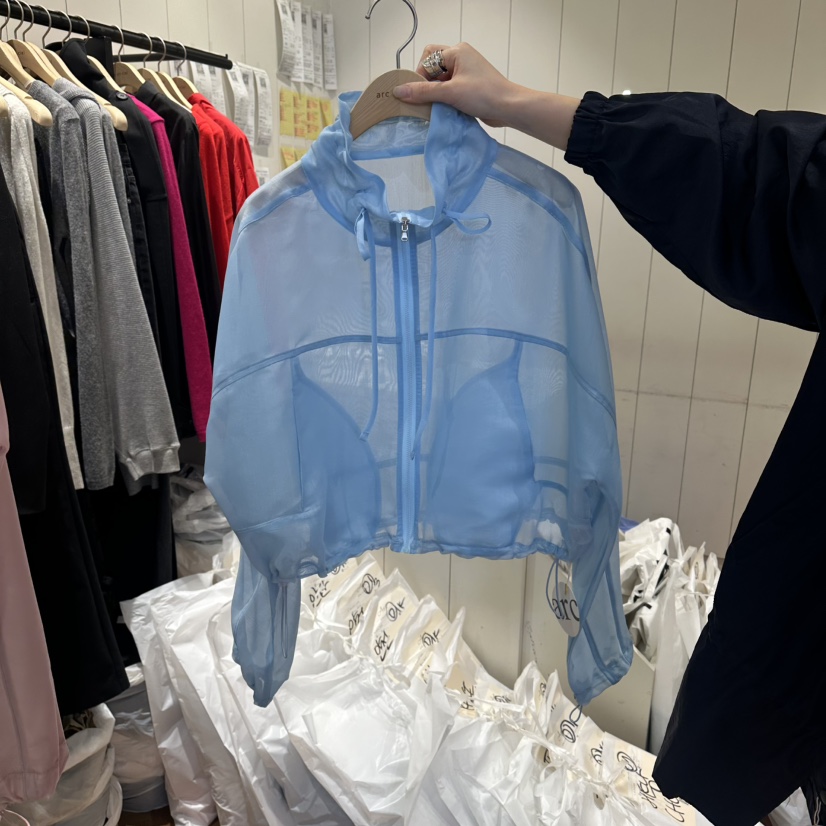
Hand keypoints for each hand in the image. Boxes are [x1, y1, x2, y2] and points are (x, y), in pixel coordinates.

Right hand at [393, 42, 516, 127]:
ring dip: (436, 92)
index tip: (419, 94)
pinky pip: (449, 88)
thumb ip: (423, 92)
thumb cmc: (483, 94)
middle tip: (428, 98)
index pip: (427, 59)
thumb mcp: (450, 93)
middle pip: (433, 66)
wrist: (508, 107)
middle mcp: (461, 57)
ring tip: (438, 105)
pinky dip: (445, 98)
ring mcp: (466, 71)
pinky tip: (445, 109)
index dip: (420, 77)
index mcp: (456, 51)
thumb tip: (399, 91)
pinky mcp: (469, 85)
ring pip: (440, 79)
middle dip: (427, 83)